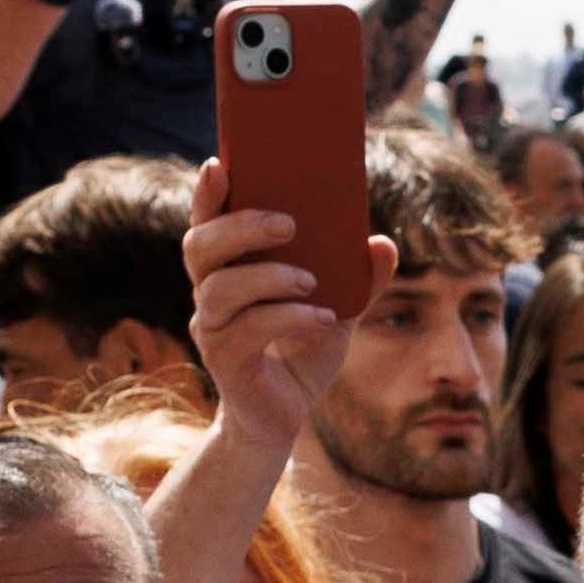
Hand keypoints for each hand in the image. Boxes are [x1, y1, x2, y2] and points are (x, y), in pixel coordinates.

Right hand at [181, 182, 344, 418]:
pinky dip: (287, 319)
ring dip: (267, 277)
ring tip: (311, 280)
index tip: (219, 164)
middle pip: (201, 247)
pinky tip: (322, 319)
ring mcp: (211, 329)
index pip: (206, 222)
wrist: (281, 418)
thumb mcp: (337, 311)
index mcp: (228, 269)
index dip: (207, 194)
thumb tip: (382, 243)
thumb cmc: (300, 353)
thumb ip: (359, 280)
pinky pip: (247, 331)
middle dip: (241, 228)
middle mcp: (209, 294)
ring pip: (219, 289)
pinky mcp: (225, 362)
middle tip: (289, 224)